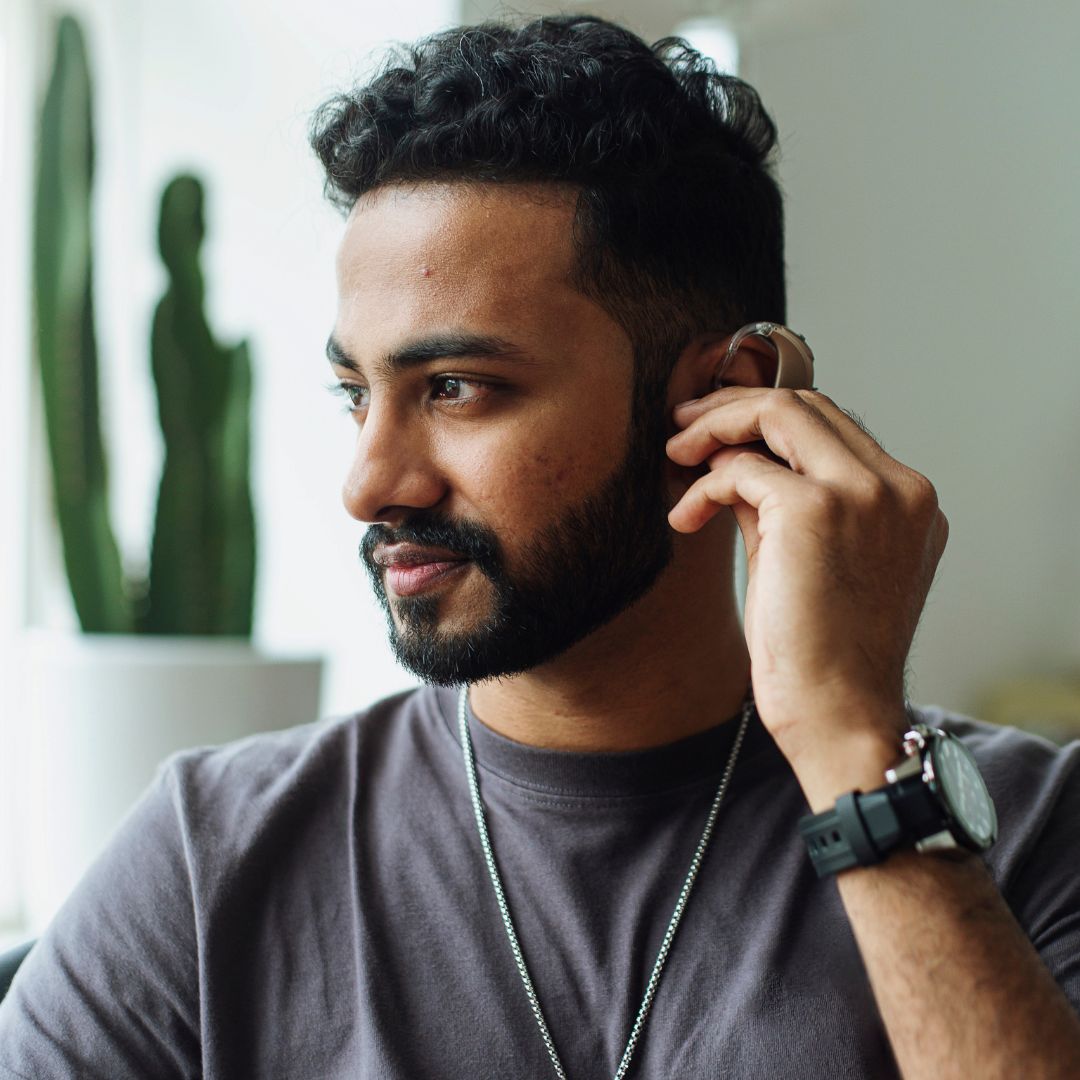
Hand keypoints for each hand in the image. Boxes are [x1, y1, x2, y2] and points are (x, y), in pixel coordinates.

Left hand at [666, 387, 948, 793]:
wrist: (839, 716)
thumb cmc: (822, 654)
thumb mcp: (808, 561)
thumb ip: (782, 503)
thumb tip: (731, 459)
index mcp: (909, 501)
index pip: (832, 426)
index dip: (766, 418)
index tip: (716, 431)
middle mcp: (898, 488)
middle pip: (807, 405)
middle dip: (734, 407)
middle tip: (683, 428)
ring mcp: (863, 493)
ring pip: (778, 412)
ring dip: (714, 426)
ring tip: (674, 453)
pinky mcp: (816, 509)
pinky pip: (740, 468)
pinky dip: (703, 486)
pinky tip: (683, 518)